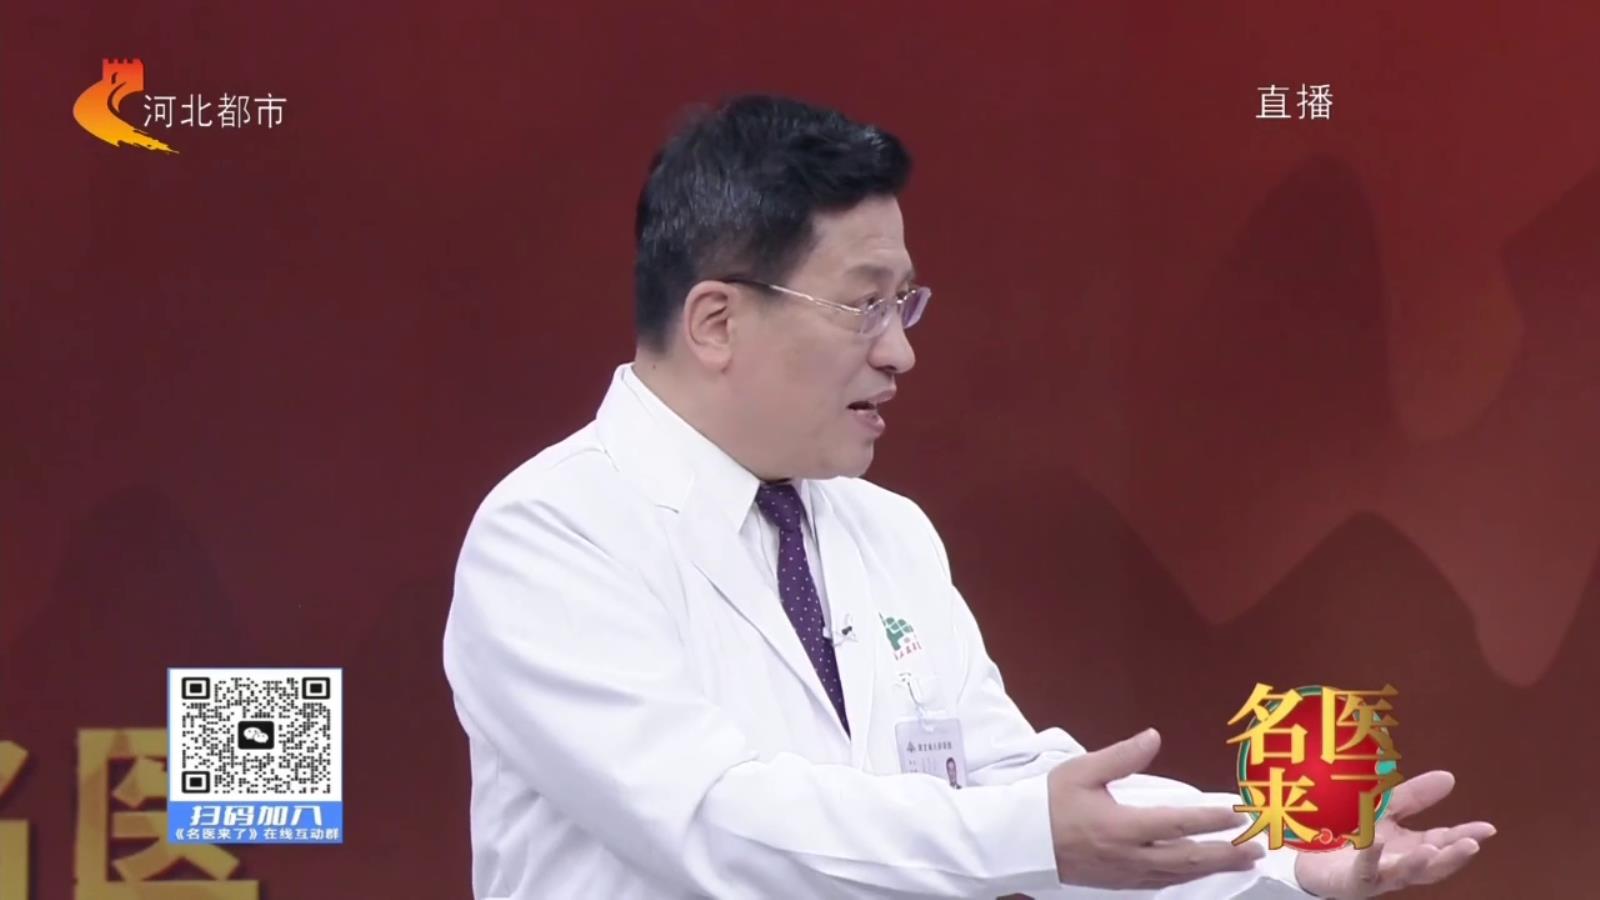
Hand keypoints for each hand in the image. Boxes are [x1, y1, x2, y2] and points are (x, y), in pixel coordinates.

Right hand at [1047, 728, 1262, 889]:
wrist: (1021, 841)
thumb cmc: (1049, 802)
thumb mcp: (1081, 771)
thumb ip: (1121, 756)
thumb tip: (1153, 737)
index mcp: (1121, 826)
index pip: (1177, 824)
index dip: (1211, 820)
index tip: (1237, 814)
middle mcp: (1129, 856)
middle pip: (1188, 859)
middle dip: (1226, 853)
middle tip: (1256, 848)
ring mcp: (1125, 874)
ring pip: (1179, 875)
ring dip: (1213, 868)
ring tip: (1241, 861)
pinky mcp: (1119, 883)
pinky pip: (1161, 883)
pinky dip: (1186, 877)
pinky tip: (1199, 870)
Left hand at [1294, 770, 1494, 896]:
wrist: (1314, 857)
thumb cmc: (1357, 835)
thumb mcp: (1388, 810)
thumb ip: (1415, 796)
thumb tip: (1450, 777)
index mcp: (1412, 847)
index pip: (1444, 841)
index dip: (1466, 836)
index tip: (1487, 828)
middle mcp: (1400, 865)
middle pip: (1432, 865)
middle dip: (1453, 856)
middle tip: (1471, 845)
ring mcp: (1378, 875)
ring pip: (1404, 874)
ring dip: (1418, 864)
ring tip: (1431, 850)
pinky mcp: (1354, 881)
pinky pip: (1363, 869)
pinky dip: (1371, 855)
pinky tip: (1377, 840)